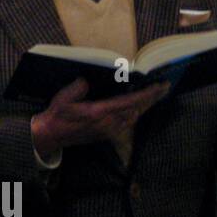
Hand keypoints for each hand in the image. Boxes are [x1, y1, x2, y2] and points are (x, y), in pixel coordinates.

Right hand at [30, 78, 168, 160]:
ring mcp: (108, 130)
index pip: (129, 102)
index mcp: (99, 113)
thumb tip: (86, 81)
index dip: (146, 94)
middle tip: (164, 87)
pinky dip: (135, 113)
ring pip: (134, 117)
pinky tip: (137, 108)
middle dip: (152, 98)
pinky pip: (127, 123)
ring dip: (145, 106)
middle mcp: (108, 123)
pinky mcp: (106, 134)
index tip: (158, 86)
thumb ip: (76, 89)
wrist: (52, 135)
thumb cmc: (57, 116)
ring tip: (154, 95)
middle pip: (137, 110)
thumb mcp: (63, 99)